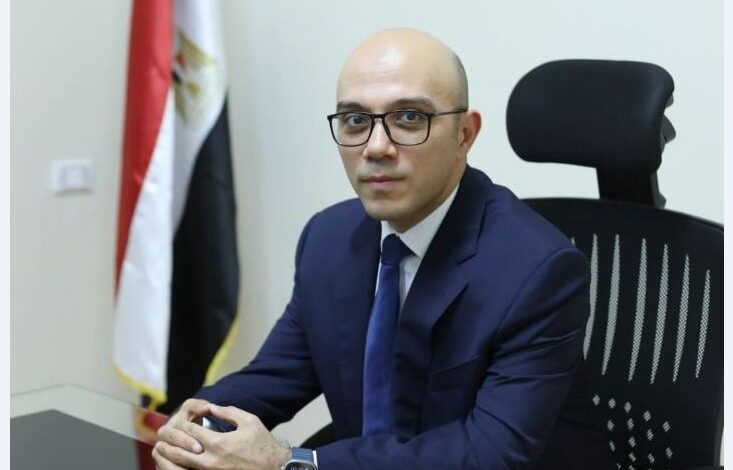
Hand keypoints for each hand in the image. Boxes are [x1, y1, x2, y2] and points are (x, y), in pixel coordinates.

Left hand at [154, 404, 290, 469]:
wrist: (275, 467)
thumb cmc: (263, 444)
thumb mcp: (249, 421)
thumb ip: (228, 412)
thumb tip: (211, 408)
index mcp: (218, 442)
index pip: (191, 431)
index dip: (183, 424)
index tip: (180, 420)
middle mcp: (211, 459)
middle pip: (180, 451)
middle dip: (170, 443)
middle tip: (162, 437)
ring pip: (183, 465)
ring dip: (170, 457)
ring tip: (163, 450)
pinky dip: (182, 467)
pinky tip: (178, 463)